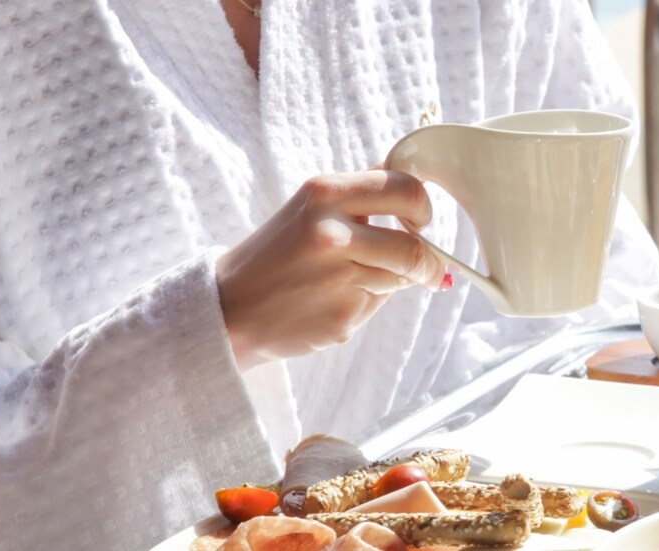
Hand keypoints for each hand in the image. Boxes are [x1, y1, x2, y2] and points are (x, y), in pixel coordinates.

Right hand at [216, 170, 446, 365]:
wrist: (230, 307)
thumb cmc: (276, 253)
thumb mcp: (309, 207)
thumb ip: (359, 195)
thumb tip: (411, 183)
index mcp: (325, 194)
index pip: (405, 190)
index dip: (422, 208)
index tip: (421, 220)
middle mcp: (333, 233)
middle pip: (413, 248)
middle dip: (429, 262)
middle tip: (427, 266)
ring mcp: (338, 278)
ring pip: (400, 279)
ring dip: (394, 282)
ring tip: (354, 280)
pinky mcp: (342, 317)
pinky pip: (377, 305)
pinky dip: (365, 303)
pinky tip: (332, 300)